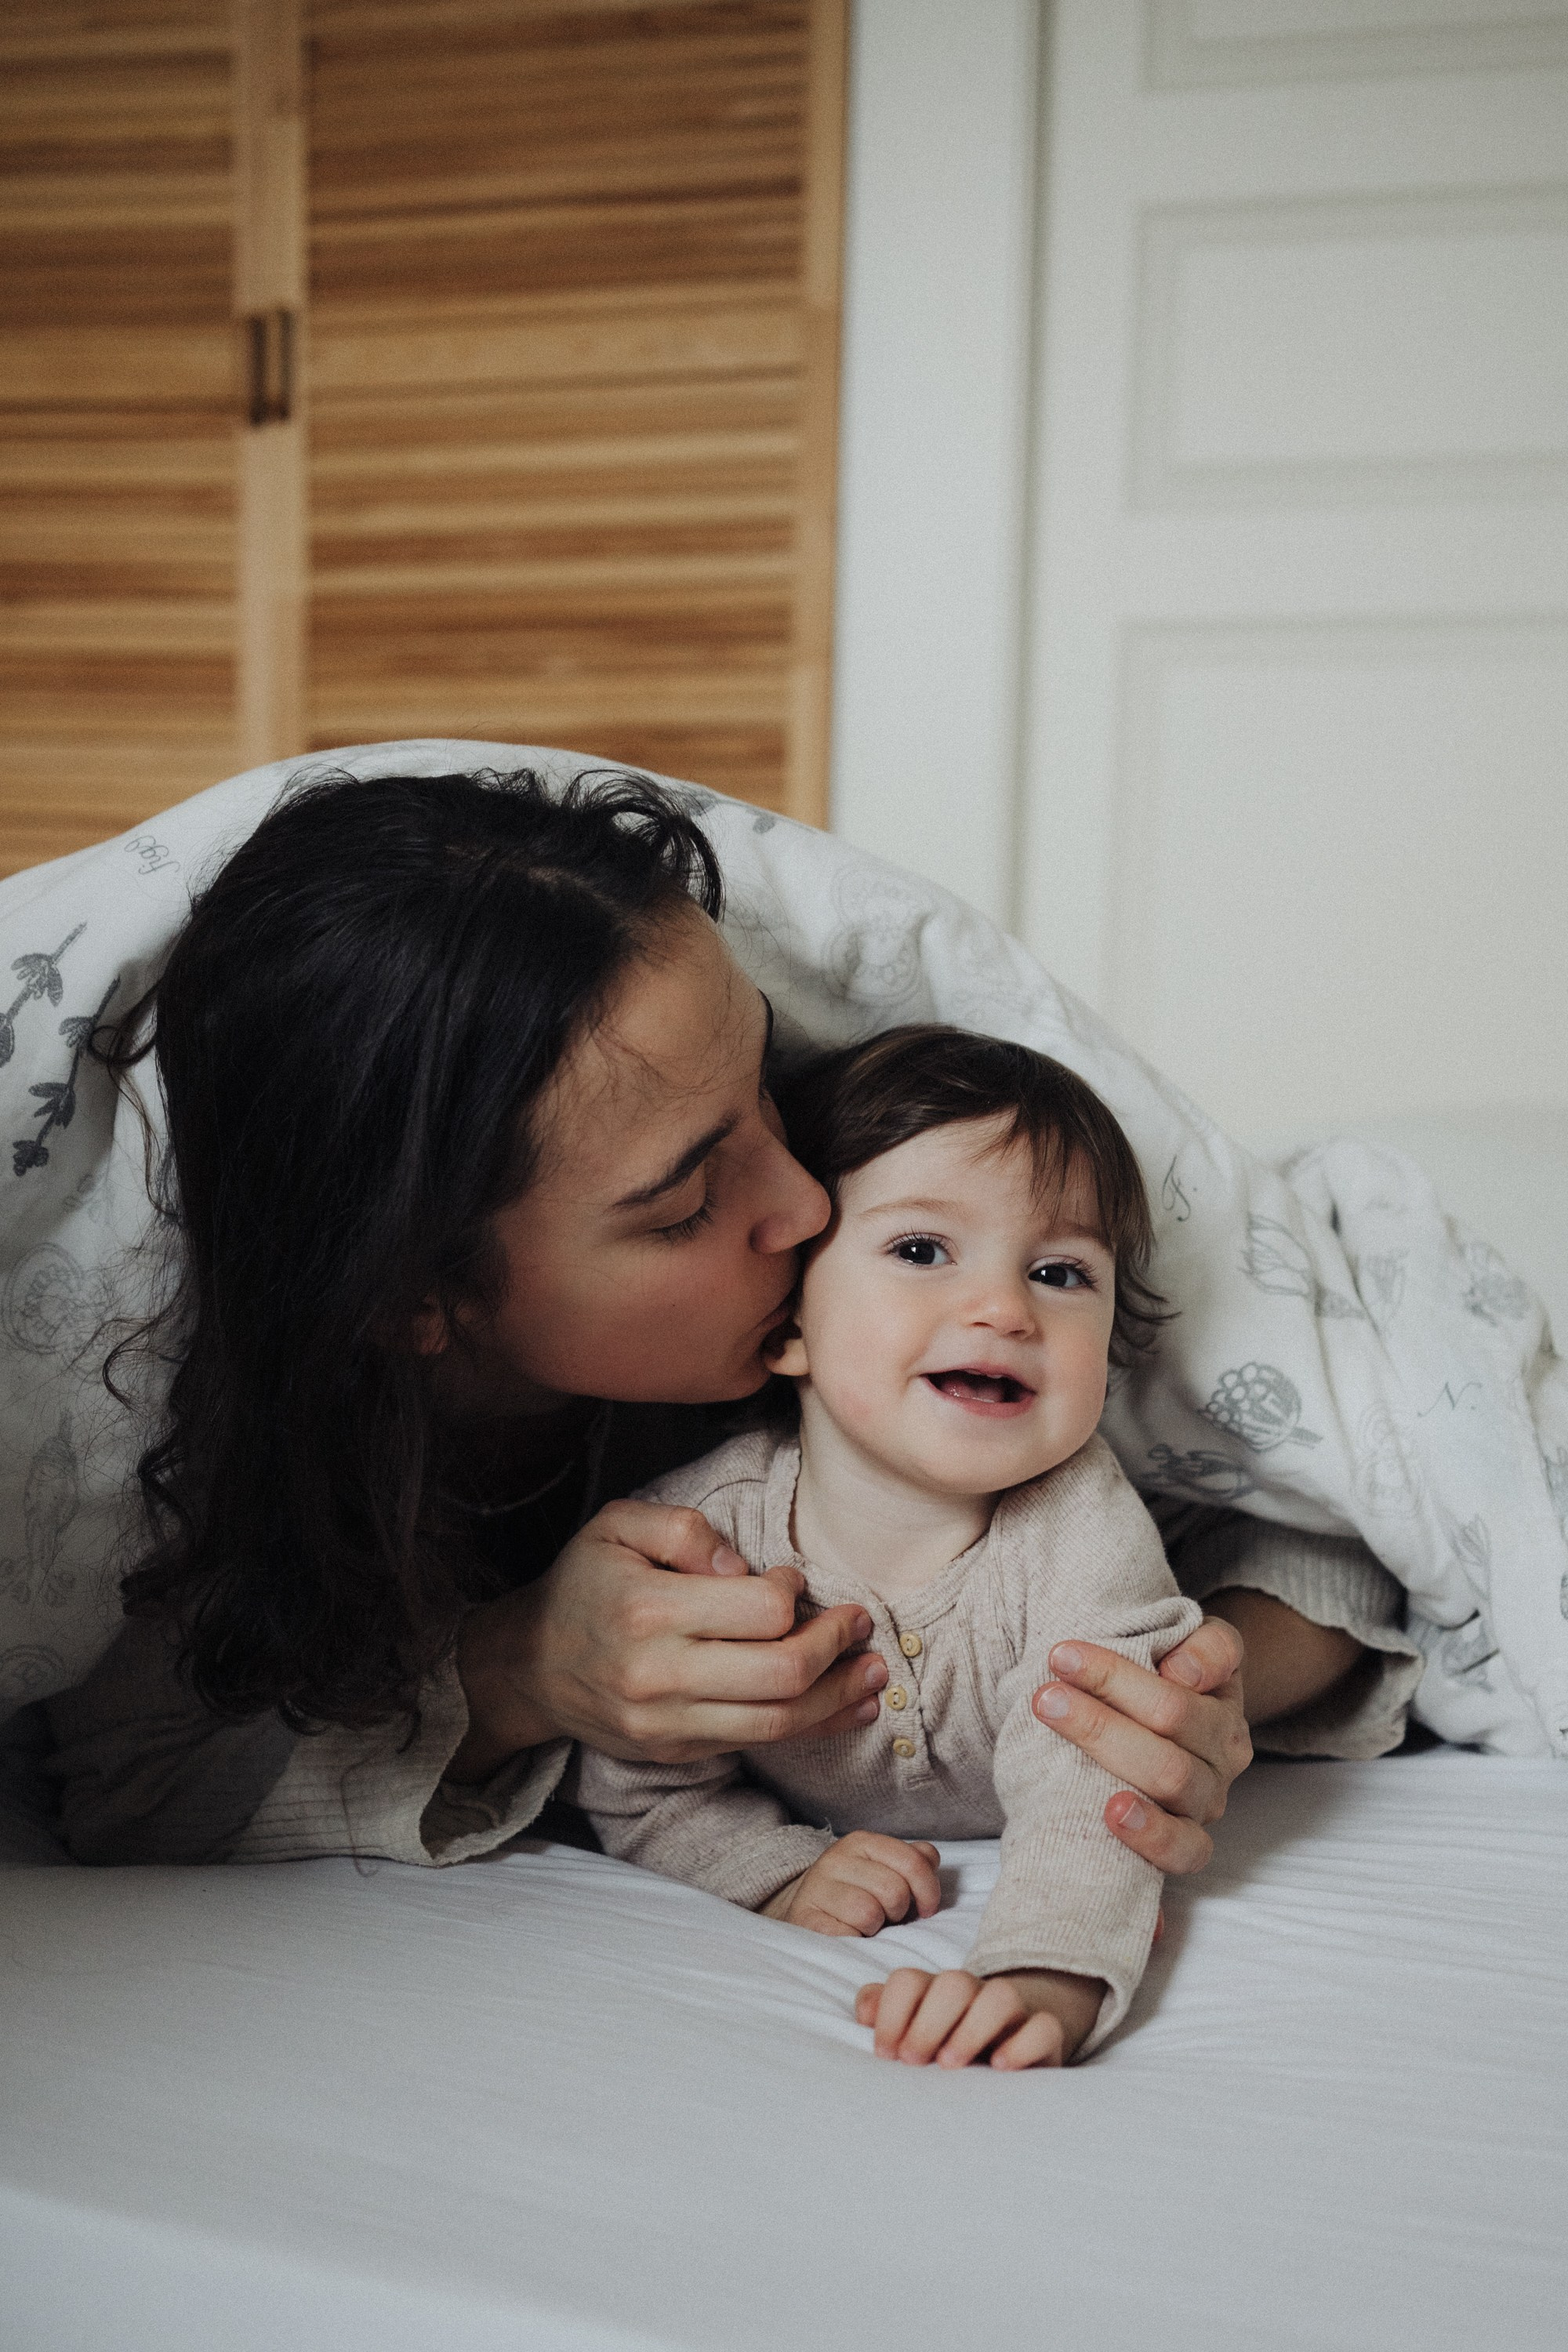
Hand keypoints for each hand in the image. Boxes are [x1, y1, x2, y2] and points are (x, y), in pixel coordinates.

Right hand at [448, 1499, 888, 1780]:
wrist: (530, 1667)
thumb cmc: (584, 1585)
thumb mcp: (616, 1526)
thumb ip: (683, 1528)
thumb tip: (743, 1567)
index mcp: (649, 1609)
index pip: (757, 1611)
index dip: (792, 1594)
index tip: (792, 1580)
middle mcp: (660, 1674)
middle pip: (781, 1673)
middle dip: (835, 1646)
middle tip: (860, 1623)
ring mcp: (670, 1723)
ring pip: (779, 1720)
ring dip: (840, 1697)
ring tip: (874, 1672)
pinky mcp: (679, 1751)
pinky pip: (760, 1743)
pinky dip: (815, 1727)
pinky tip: (850, 1708)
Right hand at [763, 1833, 941, 1935]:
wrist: (806, 1910)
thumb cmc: (856, 1893)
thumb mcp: (884, 1870)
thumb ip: (913, 1861)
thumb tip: (930, 1862)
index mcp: (862, 1842)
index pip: (913, 1861)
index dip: (929, 1890)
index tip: (926, 1909)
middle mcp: (836, 1859)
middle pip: (894, 1891)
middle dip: (899, 1912)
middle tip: (887, 1918)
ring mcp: (817, 1887)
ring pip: (869, 1913)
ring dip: (875, 1929)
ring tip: (867, 1927)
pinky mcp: (805, 1918)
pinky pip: (846, 1935)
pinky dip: (856, 1942)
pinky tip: (850, 1937)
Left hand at [854, 1967, 1104, 2068]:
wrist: (1018, 2049)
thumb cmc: (951, 2046)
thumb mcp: (916, 2032)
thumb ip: (885, 2014)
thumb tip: (864, 2012)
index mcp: (938, 1993)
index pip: (909, 1981)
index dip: (892, 2012)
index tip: (885, 2053)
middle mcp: (976, 1995)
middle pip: (953, 1983)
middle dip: (927, 2022)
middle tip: (913, 2061)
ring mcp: (1016, 2013)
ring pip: (1001, 1997)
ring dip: (971, 2029)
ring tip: (950, 2064)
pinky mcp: (1047, 2036)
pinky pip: (1044, 2027)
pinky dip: (1023, 2045)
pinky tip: (1000, 2067)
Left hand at [1031, 1618, 1250, 1874]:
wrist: (1154, 1749)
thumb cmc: (1153, 1693)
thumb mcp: (1179, 1651)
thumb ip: (1200, 1646)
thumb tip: (1182, 1671)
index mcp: (1221, 1696)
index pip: (1199, 1665)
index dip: (1135, 1662)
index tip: (1064, 1655)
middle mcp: (1226, 1748)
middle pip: (1172, 1716)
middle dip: (1104, 1695)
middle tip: (1045, 1694)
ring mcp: (1210, 1799)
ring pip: (1171, 1773)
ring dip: (1109, 1745)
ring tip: (1057, 1727)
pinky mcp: (1192, 1843)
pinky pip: (1185, 1849)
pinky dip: (1152, 1833)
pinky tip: (1114, 1813)